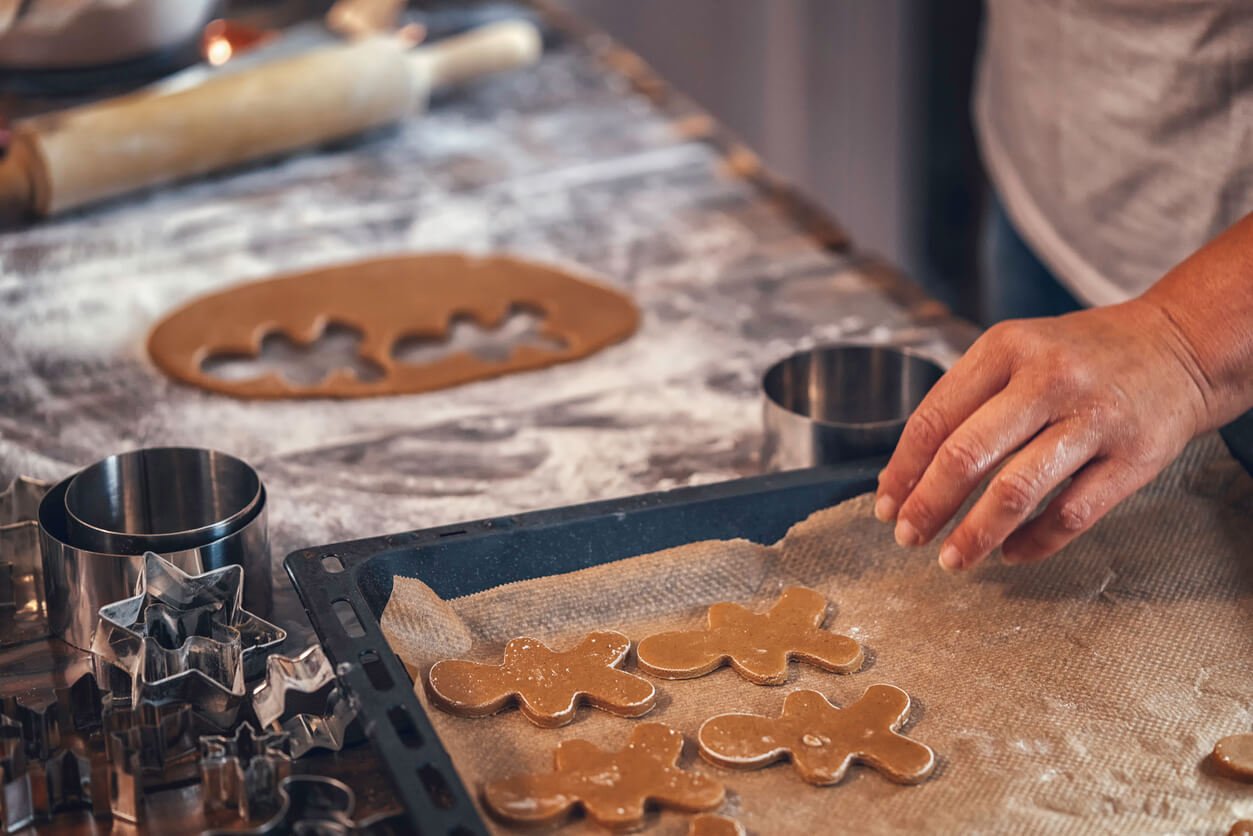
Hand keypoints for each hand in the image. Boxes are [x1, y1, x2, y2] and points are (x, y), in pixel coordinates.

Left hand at [873, 298, 1215, 569]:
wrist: (1180, 346)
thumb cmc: (1082, 356)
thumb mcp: (1017, 352)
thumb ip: (965, 402)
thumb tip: (907, 475)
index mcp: (1007, 349)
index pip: (935, 418)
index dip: (903, 470)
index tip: (887, 505)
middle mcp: (1048, 379)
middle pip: (967, 456)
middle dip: (928, 506)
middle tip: (908, 538)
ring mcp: (1093, 420)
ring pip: (1017, 491)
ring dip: (975, 534)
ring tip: (953, 559)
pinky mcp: (1133, 459)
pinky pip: (1071, 514)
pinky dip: (1034, 543)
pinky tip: (1010, 553)